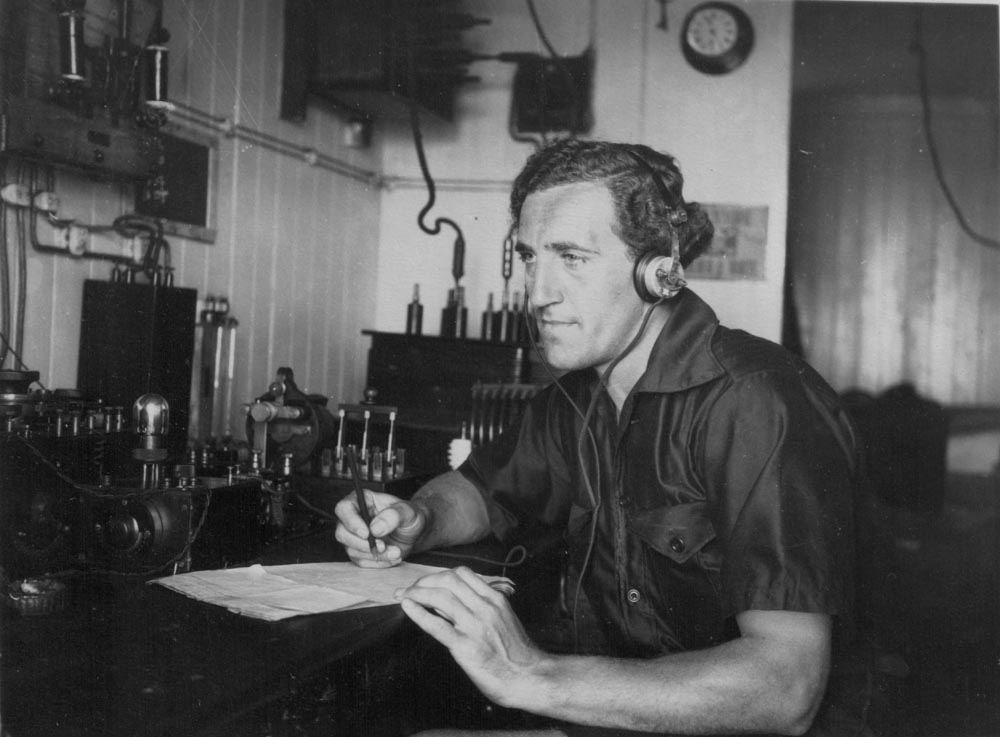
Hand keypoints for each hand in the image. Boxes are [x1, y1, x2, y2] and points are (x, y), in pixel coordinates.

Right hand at [334, 490, 426, 567]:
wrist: (415, 531)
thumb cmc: (410, 516)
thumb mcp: (408, 511)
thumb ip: (393, 516)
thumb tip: (375, 529)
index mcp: (362, 500)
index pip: (344, 509)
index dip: (351, 522)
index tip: (367, 534)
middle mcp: (354, 518)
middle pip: (342, 533)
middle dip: (362, 544)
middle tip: (383, 546)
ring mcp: (354, 536)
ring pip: (351, 550)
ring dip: (374, 555)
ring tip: (396, 552)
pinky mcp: (359, 551)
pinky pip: (361, 561)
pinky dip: (377, 563)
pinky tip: (393, 558)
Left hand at [397, 566, 544, 708]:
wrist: (529, 676)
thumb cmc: (516, 651)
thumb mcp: (504, 618)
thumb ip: (484, 605)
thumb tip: (456, 598)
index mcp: (495, 598)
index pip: (462, 573)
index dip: (439, 574)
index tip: (426, 582)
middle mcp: (485, 608)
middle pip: (448, 580)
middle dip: (424, 581)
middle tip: (409, 589)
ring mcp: (475, 626)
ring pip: (440, 597)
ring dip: (416, 593)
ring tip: (402, 595)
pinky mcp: (466, 647)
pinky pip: (437, 626)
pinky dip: (419, 613)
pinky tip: (407, 607)